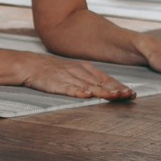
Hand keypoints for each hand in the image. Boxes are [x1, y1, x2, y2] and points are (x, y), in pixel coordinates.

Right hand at [17, 53, 136, 99]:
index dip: (119, 86)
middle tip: (129, 95)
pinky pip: (69, 88)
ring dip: (102, 92)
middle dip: (116, 89)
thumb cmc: (53, 69)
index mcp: (85, 68)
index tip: (131, 93)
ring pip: (89, 86)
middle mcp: (79, 71)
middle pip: (101, 83)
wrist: (30, 64)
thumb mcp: (74, 70)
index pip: (106, 78)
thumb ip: (89, 79)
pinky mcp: (56, 84)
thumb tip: (106, 88)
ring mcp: (68, 77)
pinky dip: (78, 92)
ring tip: (115, 96)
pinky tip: (86, 96)